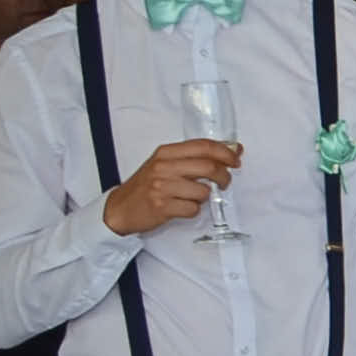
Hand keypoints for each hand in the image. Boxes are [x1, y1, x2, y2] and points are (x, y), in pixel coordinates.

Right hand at [102, 139, 239, 235]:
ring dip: (206, 197)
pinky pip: (193, 209)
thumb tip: (230, 150)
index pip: (203, 146)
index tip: (236, 158)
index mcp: (166, 153)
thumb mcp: (164, 163)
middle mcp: (163, 167)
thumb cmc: (146, 185)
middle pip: (208, 167)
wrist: (120, 208)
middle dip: (224, 176)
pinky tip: (183, 207)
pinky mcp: (162, 206)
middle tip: (225, 182)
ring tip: (195, 197)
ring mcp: (162, 187)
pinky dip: (194, 210)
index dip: (225, 152)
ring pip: (203, 191)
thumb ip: (192, 157)